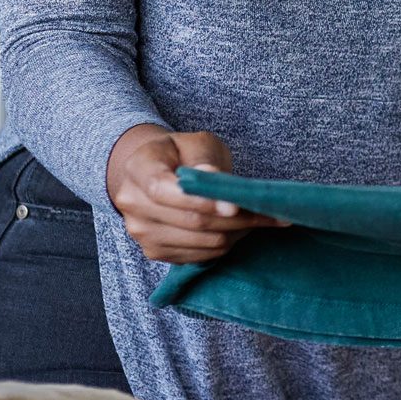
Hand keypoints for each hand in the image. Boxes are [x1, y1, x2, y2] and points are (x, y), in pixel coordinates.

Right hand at [105, 126, 286, 264]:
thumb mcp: (194, 142)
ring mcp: (142, 233)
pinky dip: (223, 245)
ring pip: (199, 242)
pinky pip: (198, 256)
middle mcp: (132, 204)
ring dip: (235, 233)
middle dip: (234, 219)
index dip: (202, 201)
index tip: (236, 205)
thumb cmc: (180, 153)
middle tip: (267, 211)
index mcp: (138, 169)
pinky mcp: (155, 252)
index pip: (165, 191)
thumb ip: (204, 159)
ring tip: (256, 218)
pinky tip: (237, 229)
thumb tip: (216, 184)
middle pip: (189, 221)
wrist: (156, 172)